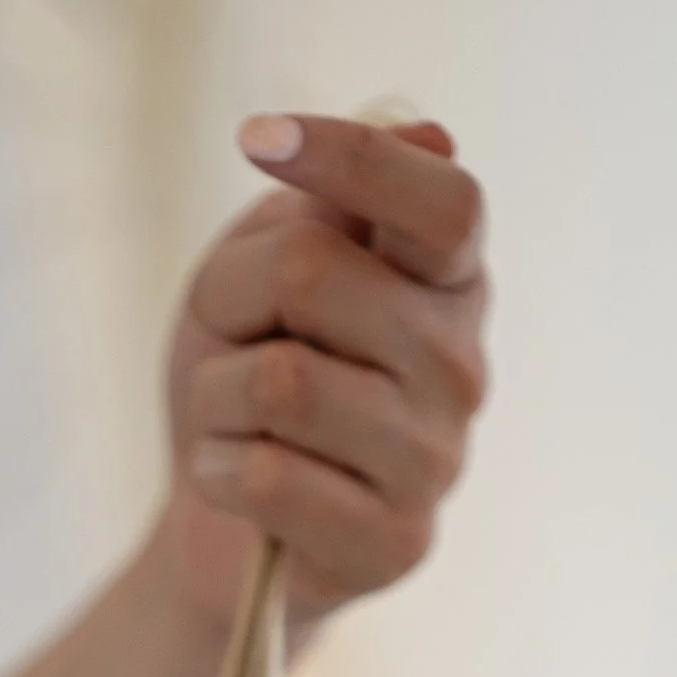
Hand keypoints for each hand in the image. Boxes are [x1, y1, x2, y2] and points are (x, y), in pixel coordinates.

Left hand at [161, 113, 489, 637]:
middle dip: (231, 305)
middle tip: (233, 346)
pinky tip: (232, 481)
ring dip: (216, 397)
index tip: (256, 137)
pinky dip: (217, 470)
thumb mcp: (257, 272)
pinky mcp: (395, 542)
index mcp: (447, 280)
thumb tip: (427, 134)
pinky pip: (270, 475)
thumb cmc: (243, 379)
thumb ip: (324, 209)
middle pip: (316, 273)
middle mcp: (461, 364)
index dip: (354, 158)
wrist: (215, 524)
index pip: (442, 201)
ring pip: (281, 381)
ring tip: (232, 423)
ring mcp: (437, 459)